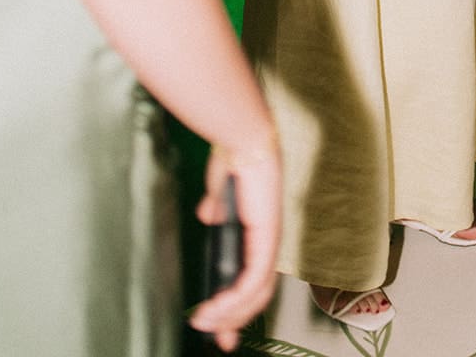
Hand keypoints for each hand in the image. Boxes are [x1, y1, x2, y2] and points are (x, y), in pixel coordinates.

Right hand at [190, 142, 281, 350]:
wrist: (242, 139)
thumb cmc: (232, 158)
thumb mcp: (220, 191)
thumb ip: (217, 207)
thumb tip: (208, 216)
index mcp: (259, 230)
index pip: (255, 275)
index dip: (241, 303)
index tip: (221, 324)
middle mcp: (269, 238)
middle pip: (259, 293)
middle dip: (237, 320)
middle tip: (218, 340)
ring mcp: (269, 239)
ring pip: (257, 293)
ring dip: (231, 314)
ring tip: (205, 324)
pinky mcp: (265, 236)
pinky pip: (252, 279)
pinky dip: (234, 299)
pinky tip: (215, 309)